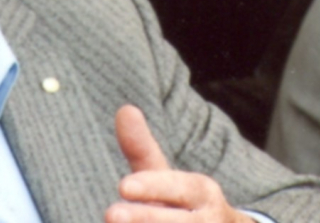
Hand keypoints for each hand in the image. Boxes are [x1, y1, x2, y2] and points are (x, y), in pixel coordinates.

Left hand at [105, 105, 251, 222]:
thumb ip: (143, 150)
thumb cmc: (184, 208)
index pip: (179, 188)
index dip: (153, 187)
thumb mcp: (169, 180)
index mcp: (202, 194)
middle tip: (110, 215)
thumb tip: (124, 109)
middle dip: (146, 221)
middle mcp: (208, 222)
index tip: (123, 186)